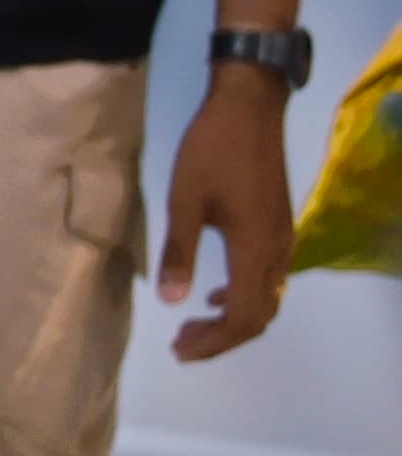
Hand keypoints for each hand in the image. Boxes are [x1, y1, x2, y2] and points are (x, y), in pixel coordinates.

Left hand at [161, 64, 296, 360]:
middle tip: (182, 344)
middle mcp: (278, 252)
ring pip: (266, 299)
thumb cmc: (212, 149)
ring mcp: (282, 239)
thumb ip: (178, 252)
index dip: (213, 341)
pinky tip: (213, 292)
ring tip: (193, 325)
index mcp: (256, 249)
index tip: (179, 349)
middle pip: (258, 315)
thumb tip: (172, 301)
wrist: (250, 107)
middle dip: (221, 338)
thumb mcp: (184, 199)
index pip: (242, 317)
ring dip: (232, 319)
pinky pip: (267, 278)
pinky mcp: (278, 226)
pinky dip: (242, 295)